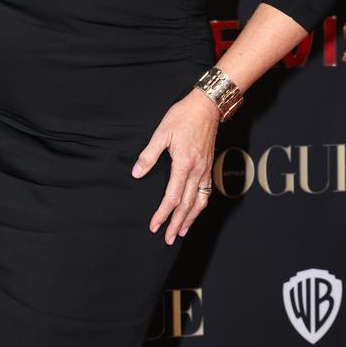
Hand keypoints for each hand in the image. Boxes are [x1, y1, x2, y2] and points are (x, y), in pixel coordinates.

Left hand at [131, 86, 220, 244]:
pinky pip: (206, 193)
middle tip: (168, 239)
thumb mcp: (161, 133)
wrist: (206, 107)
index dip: (163, 214)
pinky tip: (195, 212)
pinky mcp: (208, 167)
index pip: (172, 197)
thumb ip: (149, 155)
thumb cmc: (183, 117)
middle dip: (176, 224)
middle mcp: (197, 171)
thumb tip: (137, 173)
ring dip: (190, 219)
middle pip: (187, 205)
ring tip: (182, 232)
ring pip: (199, 202)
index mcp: (184, 164)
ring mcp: (205, 170)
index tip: (154, 225)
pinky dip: (200, 206)